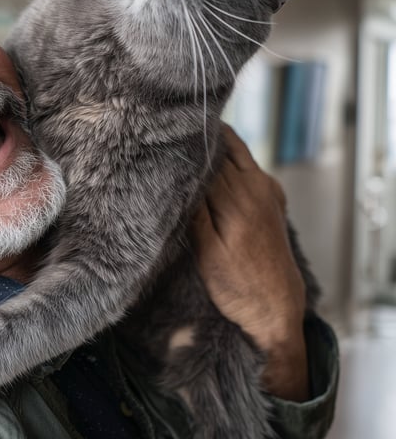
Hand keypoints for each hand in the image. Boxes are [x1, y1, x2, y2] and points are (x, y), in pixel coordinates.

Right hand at [191, 126, 308, 400]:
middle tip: (166, 132)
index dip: (182, 146)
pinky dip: (228, 155)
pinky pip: (246, 163)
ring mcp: (267, 189)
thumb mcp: (207, 254)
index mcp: (237, 200)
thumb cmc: (237, 286)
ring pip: (236, 151)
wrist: (277, 306)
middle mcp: (256, 187)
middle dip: (196, 138)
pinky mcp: (272, 195)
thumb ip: (195, 213)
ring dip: (213, 142)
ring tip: (184, 137)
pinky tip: (210, 159)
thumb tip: (179, 177)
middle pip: (221, 149)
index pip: (205, 159)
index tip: (159, 137)